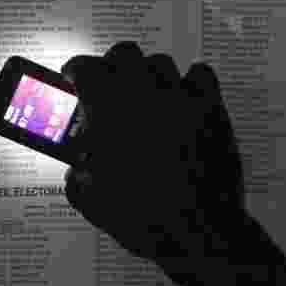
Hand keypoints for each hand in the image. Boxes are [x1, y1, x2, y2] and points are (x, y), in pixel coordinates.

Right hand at [60, 42, 245, 270]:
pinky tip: (183, 98)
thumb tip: (79, 171)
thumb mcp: (92, 202)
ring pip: (160, 62)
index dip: (75, 70)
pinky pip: (200, 74)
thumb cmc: (143, 218)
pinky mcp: (212, 110)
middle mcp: (144, 95)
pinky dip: (189, 81)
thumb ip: (77, 178)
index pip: (85, 68)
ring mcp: (181, 99)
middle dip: (112, 65)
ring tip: (146, 96)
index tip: (73, 77)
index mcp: (109, 112)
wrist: (198, 231)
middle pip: (124, 53)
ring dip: (147, 74)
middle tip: (109, 85)